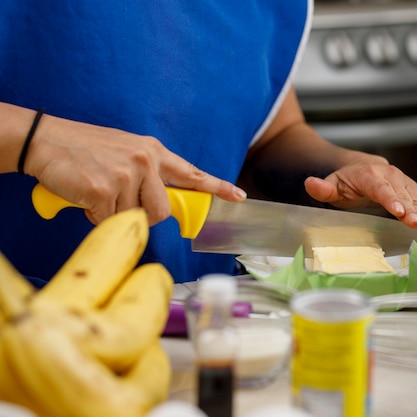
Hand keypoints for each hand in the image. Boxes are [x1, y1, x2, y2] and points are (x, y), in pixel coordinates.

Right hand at [26, 114, 245, 224]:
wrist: (44, 140)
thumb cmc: (85, 150)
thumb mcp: (126, 152)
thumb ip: (148, 173)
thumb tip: (163, 204)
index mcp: (152, 151)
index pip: (191, 172)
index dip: (216, 187)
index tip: (238, 196)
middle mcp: (145, 161)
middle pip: (163, 211)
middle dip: (144, 215)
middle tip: (120, 202)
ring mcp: (126, 175)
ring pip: (136, 218)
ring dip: (116, 214)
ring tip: (98, 193)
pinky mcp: (105, 190)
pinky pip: (110, 221)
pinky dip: (95, 217)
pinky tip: (85, 197)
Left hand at [303, 161, 416, 231]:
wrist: (360, 168)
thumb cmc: (346, 181)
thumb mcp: (332, 184)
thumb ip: (322, 187)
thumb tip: (310, 183)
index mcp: (371, 175)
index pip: (381, 188)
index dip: (391, 199)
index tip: (399, 211)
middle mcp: (391, 177)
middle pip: (403, 196)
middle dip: (410, 210)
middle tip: (416, 224)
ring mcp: (405, 184)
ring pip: (416, 199)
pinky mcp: (414, 192)